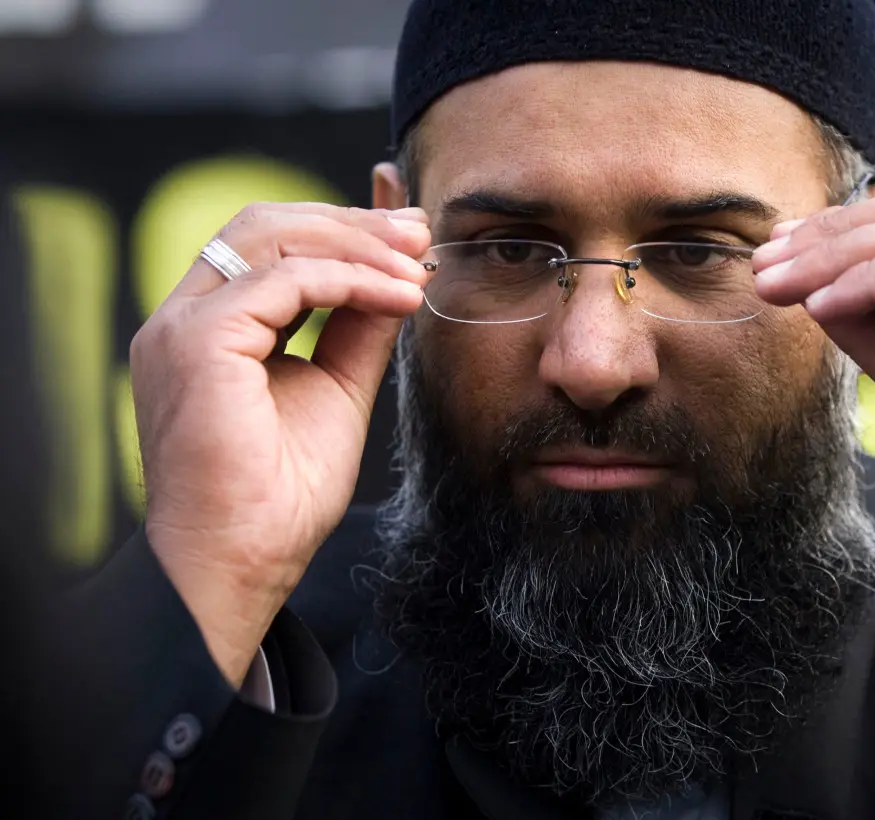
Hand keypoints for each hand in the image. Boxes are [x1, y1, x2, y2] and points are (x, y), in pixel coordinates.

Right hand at [130, 203, 430, 685]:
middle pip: (265, 225)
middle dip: (351, 223)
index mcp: (208, 329)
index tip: (409, 241)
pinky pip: (284, 280)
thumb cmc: (280, 498)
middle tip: (420, 234)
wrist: (243, 562)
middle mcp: (183, 318)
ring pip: (270, 238)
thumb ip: (358, 330)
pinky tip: (400, 296)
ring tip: (417, 265)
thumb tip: (399, 277)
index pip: (268, 246)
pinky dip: (350, 278)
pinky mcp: (197, 343)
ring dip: (357, 244)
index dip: (341, 231)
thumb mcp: (336, 391)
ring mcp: (181, 327)